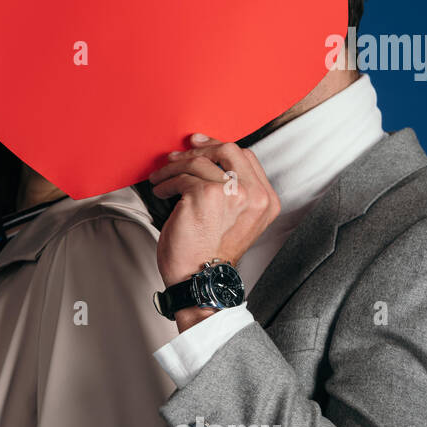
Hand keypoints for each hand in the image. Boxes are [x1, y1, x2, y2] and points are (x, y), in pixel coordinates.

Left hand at [148, 134, 280, 328]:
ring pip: (201, 161)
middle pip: (229, 150)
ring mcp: (233, 193)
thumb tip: (205, 161)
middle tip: (177, 156)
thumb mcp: (232, 219)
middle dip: (199, 150)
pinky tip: (161, 191)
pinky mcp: (207, 195)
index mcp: (266, 200)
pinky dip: (167, 182)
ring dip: (174, 167)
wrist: (200, 280)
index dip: (219, 148)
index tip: (199, 146)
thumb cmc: (209, 254)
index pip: (246, 158)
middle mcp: (255, 195)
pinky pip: (183, 176)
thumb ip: (232, 192)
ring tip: (161, 178)